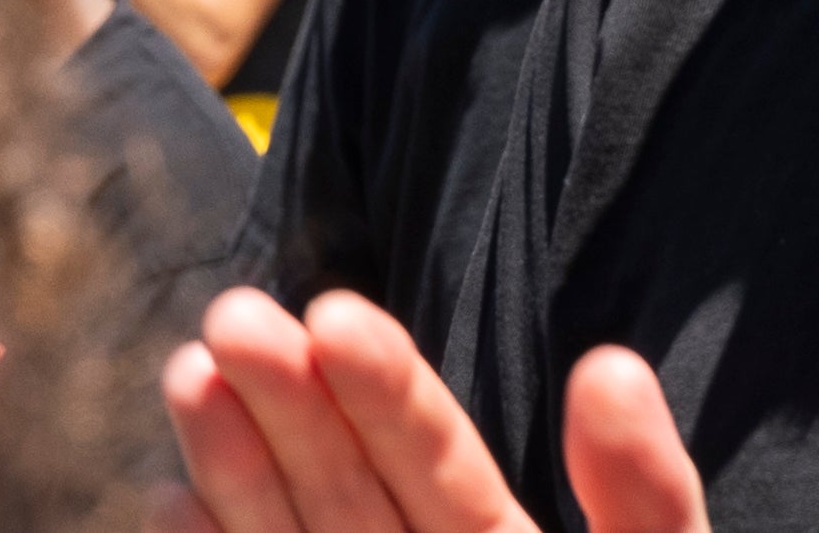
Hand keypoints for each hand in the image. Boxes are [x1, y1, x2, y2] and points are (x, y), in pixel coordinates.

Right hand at [164, 291, 697, 532]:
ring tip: (190, 372)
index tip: (335, 318)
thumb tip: (610, 368)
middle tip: (234, 316)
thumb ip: (646, 499)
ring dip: (241, 465)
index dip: (389, 391)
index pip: (440, 461)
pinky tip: (172, 503)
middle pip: (353, 489)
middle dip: (292, 402)